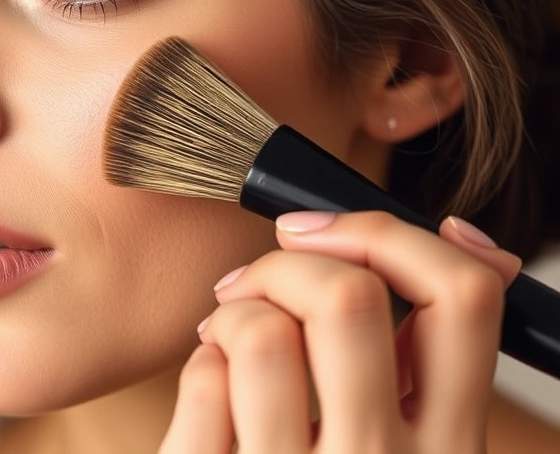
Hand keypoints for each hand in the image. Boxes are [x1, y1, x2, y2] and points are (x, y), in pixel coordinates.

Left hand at [158, 211, 521, 453]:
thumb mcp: (412, 444)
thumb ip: (428, 358)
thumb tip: (465, 234)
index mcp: (451, 450)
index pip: (465, 298)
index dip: (391, 237)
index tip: (327, 235)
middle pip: (347, 298)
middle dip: (289, 261)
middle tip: (262, 279)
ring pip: (262, 335)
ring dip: (234, 310)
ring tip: (229, 332)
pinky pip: (205, 379)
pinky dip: (201, 358)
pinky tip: (210, 381)